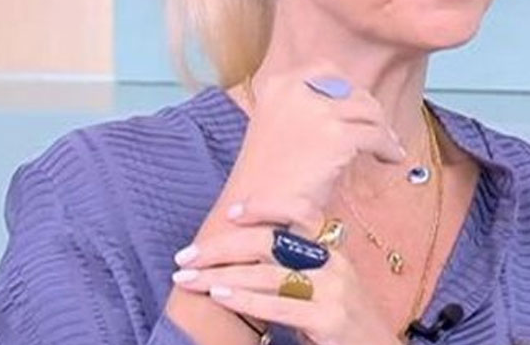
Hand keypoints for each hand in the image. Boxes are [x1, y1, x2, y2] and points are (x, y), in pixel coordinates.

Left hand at [172, 197, 401, 344]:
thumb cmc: (344, 324)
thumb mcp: (324, 287)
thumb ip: (295, 269)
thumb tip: (241, 259)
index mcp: (334, 250)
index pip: (302, 211)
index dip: (266, 205)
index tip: (231, 212)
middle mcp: (335, 263)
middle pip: (270, 241)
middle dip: (222, 247)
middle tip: (186, 256)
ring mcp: (334, 290)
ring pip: (267, 272)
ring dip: (220, 275)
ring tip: (188, 278)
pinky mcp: (329, 319)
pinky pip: (278, 304)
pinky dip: (244, 298)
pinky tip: (219, 295)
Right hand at [231, 62, 406, 208]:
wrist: (255, 210)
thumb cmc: (267, 178)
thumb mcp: (278, 126)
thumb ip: (306, 109)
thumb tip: (349, 106)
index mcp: (279, 85)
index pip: (326, 70)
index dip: (348, 88)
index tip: (358, 107)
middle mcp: (297, 91)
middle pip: (352, 90)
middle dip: (369, 112)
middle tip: (380, 131)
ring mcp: (318, 111)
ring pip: (369, 111)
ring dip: (382, 129)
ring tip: (388, 146)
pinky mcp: (337, 136)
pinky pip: (376, 136)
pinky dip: (388, 148)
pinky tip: (390, 158)